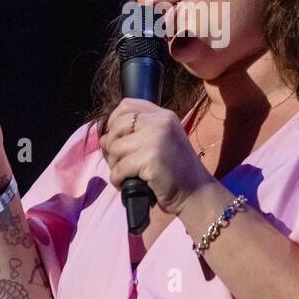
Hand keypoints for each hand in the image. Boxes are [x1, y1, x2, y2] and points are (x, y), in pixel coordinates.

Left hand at [99, 98, 215, 216]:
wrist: (197, 193)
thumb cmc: (176, 172)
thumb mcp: (160, 143)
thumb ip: (135, 136)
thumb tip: (102, 139)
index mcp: (164, 115)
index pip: (127, 105)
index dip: (114, 120)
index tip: (116, 138)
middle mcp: (160, 122)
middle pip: (117, 125)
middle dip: (111, 146)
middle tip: (120, 162)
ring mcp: (156, 139)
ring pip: (115, 147)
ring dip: (114, 165)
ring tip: (126, 174)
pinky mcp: (150, 159)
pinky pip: (119, 168)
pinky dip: (117, 179)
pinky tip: (126, 184)